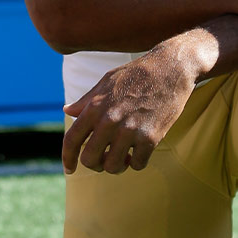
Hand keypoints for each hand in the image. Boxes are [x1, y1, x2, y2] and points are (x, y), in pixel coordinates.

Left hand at [62, 43, 197, 174]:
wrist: (170, 68)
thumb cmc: (137, 73)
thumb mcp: (107, 81)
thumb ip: (86, 100)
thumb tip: (67, 110)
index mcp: (95, 106)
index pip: (71, 140)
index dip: (67, 158)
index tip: (70, 170)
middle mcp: (109, 120)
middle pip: (90, 159)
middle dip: (95, 164)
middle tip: (104, 160)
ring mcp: (130, 130)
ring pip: (113, 167)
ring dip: (117, 166)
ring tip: (123, 156)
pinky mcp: (150, 137)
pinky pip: (137, 164)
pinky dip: (137, 162)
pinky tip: (139, 151)